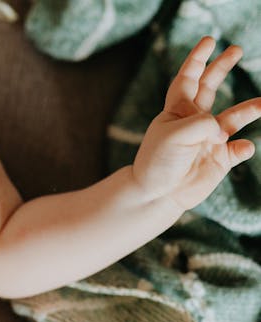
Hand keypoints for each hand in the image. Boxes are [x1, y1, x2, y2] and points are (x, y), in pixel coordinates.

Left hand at [132, 37, 260, 211]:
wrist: (157, 195)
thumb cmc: (159, 162)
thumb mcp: (175, 135)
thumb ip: (202, 123)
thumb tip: (223, 130)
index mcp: (177, 111)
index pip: (188, 79)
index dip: (197, 59)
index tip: (210, 41)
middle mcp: (194, 122)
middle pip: (210, 88)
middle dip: (222, 68)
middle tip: (237, 50)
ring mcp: (208, 140)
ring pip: (233, 117)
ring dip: (249, 109)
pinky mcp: (219, 160)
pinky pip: (239, 149)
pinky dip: (244, 147)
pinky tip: (243, 148)